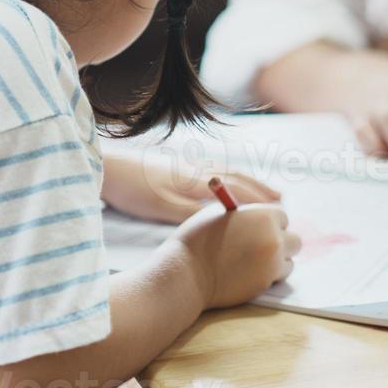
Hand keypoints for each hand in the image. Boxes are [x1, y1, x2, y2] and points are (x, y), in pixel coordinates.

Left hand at [102, 151, 280, 224]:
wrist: (108, 166)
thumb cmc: (132, 189)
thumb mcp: (160, 207)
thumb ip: (190, 213)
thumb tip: (220, 222)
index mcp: (195, 179)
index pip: (235, 188)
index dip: (256, 200)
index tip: (275, 211)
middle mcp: (197, 168)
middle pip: (236, 176)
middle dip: (258, 188)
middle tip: (280, 200)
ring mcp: (188, 165)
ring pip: (227, 171)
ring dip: (248, 181)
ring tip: (263, 191)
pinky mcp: (179, 166)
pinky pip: (216, 170)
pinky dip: (231, 177)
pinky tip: (230, 183)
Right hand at [172, 203, 300, 308]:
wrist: (187, 272)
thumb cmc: (198, 239)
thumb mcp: (222, 213)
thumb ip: (248, 214)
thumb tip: (265, 217)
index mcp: (263, 216)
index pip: (282, 216)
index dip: (270, 222)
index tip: (261, 228)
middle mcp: (273, 238)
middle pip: (294, 239)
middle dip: (281, 242)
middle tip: (263, 246)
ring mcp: (272, 263)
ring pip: (289, 260)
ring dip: (277, 260)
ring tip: (253, 261)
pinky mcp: (266, 283)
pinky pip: (278, 277)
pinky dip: (269, 275)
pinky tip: (249, 272)